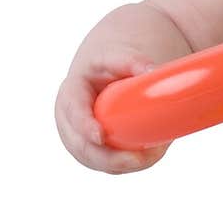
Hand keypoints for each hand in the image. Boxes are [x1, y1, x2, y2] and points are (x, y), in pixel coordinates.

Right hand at [54, 44, 171, 173]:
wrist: (104, 76)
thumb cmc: (108, 67)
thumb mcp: (115, 58)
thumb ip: (132, 62)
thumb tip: (152, 71)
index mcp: (71, 95)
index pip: (73, 112)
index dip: (84, 126)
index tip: (100, 136)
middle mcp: (69, 122)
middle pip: (82, 147)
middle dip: (108, 157)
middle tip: (137, 158)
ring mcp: (79, 140)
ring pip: (96, 161)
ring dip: (122, 164)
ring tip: (153, 154)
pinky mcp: (94, 151)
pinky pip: (107, 164)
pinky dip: (127, 165)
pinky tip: (149, 158)